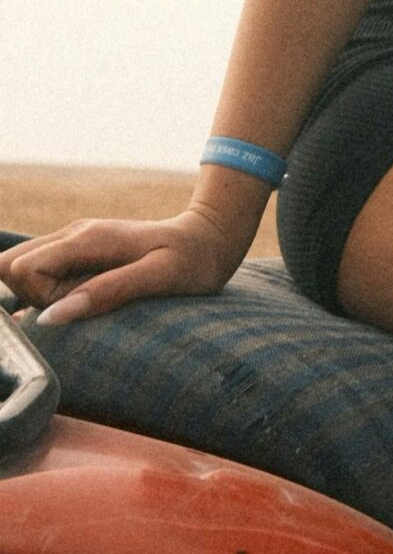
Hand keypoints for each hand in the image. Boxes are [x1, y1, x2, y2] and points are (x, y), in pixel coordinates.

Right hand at [0, 206, 244, 326]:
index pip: (24, 270)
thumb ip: (107, 291)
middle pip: (11, 265)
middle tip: (71, 308)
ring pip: (21, 266)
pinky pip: (39, 270)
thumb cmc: (192, 260)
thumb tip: (51, 318)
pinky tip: (69, 305)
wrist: (211, 237)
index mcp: (87, 239)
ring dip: (35, 295)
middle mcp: (73, 235)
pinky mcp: (79, 252)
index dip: (40, 299)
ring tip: (77, 305)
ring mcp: (74, 241)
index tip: (76, 307)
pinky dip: (41, 291)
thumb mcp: (159, 278)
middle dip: (27, 296)